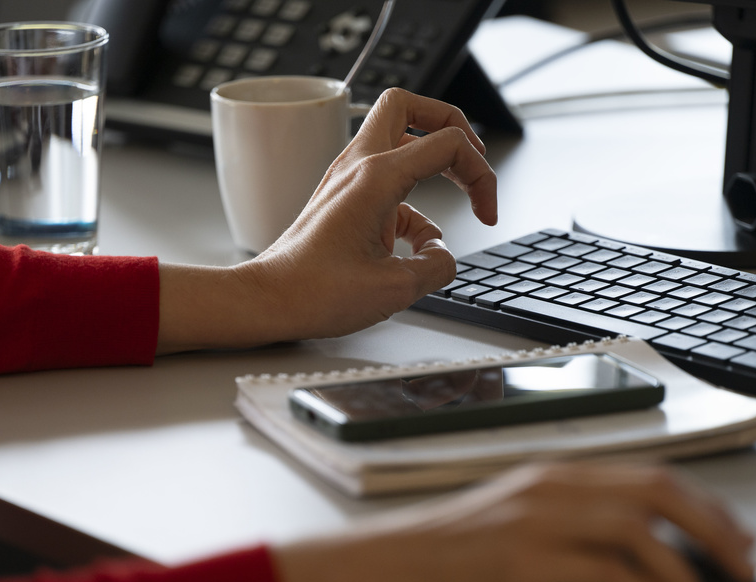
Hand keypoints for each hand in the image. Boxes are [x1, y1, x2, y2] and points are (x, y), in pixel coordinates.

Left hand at [155, 89, 496, 353]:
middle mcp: (358, 166)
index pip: (448, 143)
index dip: (482, 176)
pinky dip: (413, 205)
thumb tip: (445, 257)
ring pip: (398, 138)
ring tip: (456, 203)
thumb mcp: (396, 288)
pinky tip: (419, 243)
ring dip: (432, 166)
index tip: (486, 214)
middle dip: (451, 126)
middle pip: (411, 107)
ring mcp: (347, 179)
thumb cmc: (314, 292)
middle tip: (472, 162)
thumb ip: (438, 266)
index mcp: (376, 177)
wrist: (268, 301)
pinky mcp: (343, 199)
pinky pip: (389, 183)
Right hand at [272, 462, 755, 581]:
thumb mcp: (503, 526)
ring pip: (643, 532)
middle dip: (715, 529)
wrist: (374, 570)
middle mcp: (550, 487)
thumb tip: (621, 557)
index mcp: (549, 475)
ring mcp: (537, 520)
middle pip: (659, 492)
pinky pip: (610, 575)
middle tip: (745, 565)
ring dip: (690, 573)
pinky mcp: (525, 561)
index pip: (646, 477)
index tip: (732, 534)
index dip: (701, 504)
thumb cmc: (431, 556)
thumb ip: (558, 528)